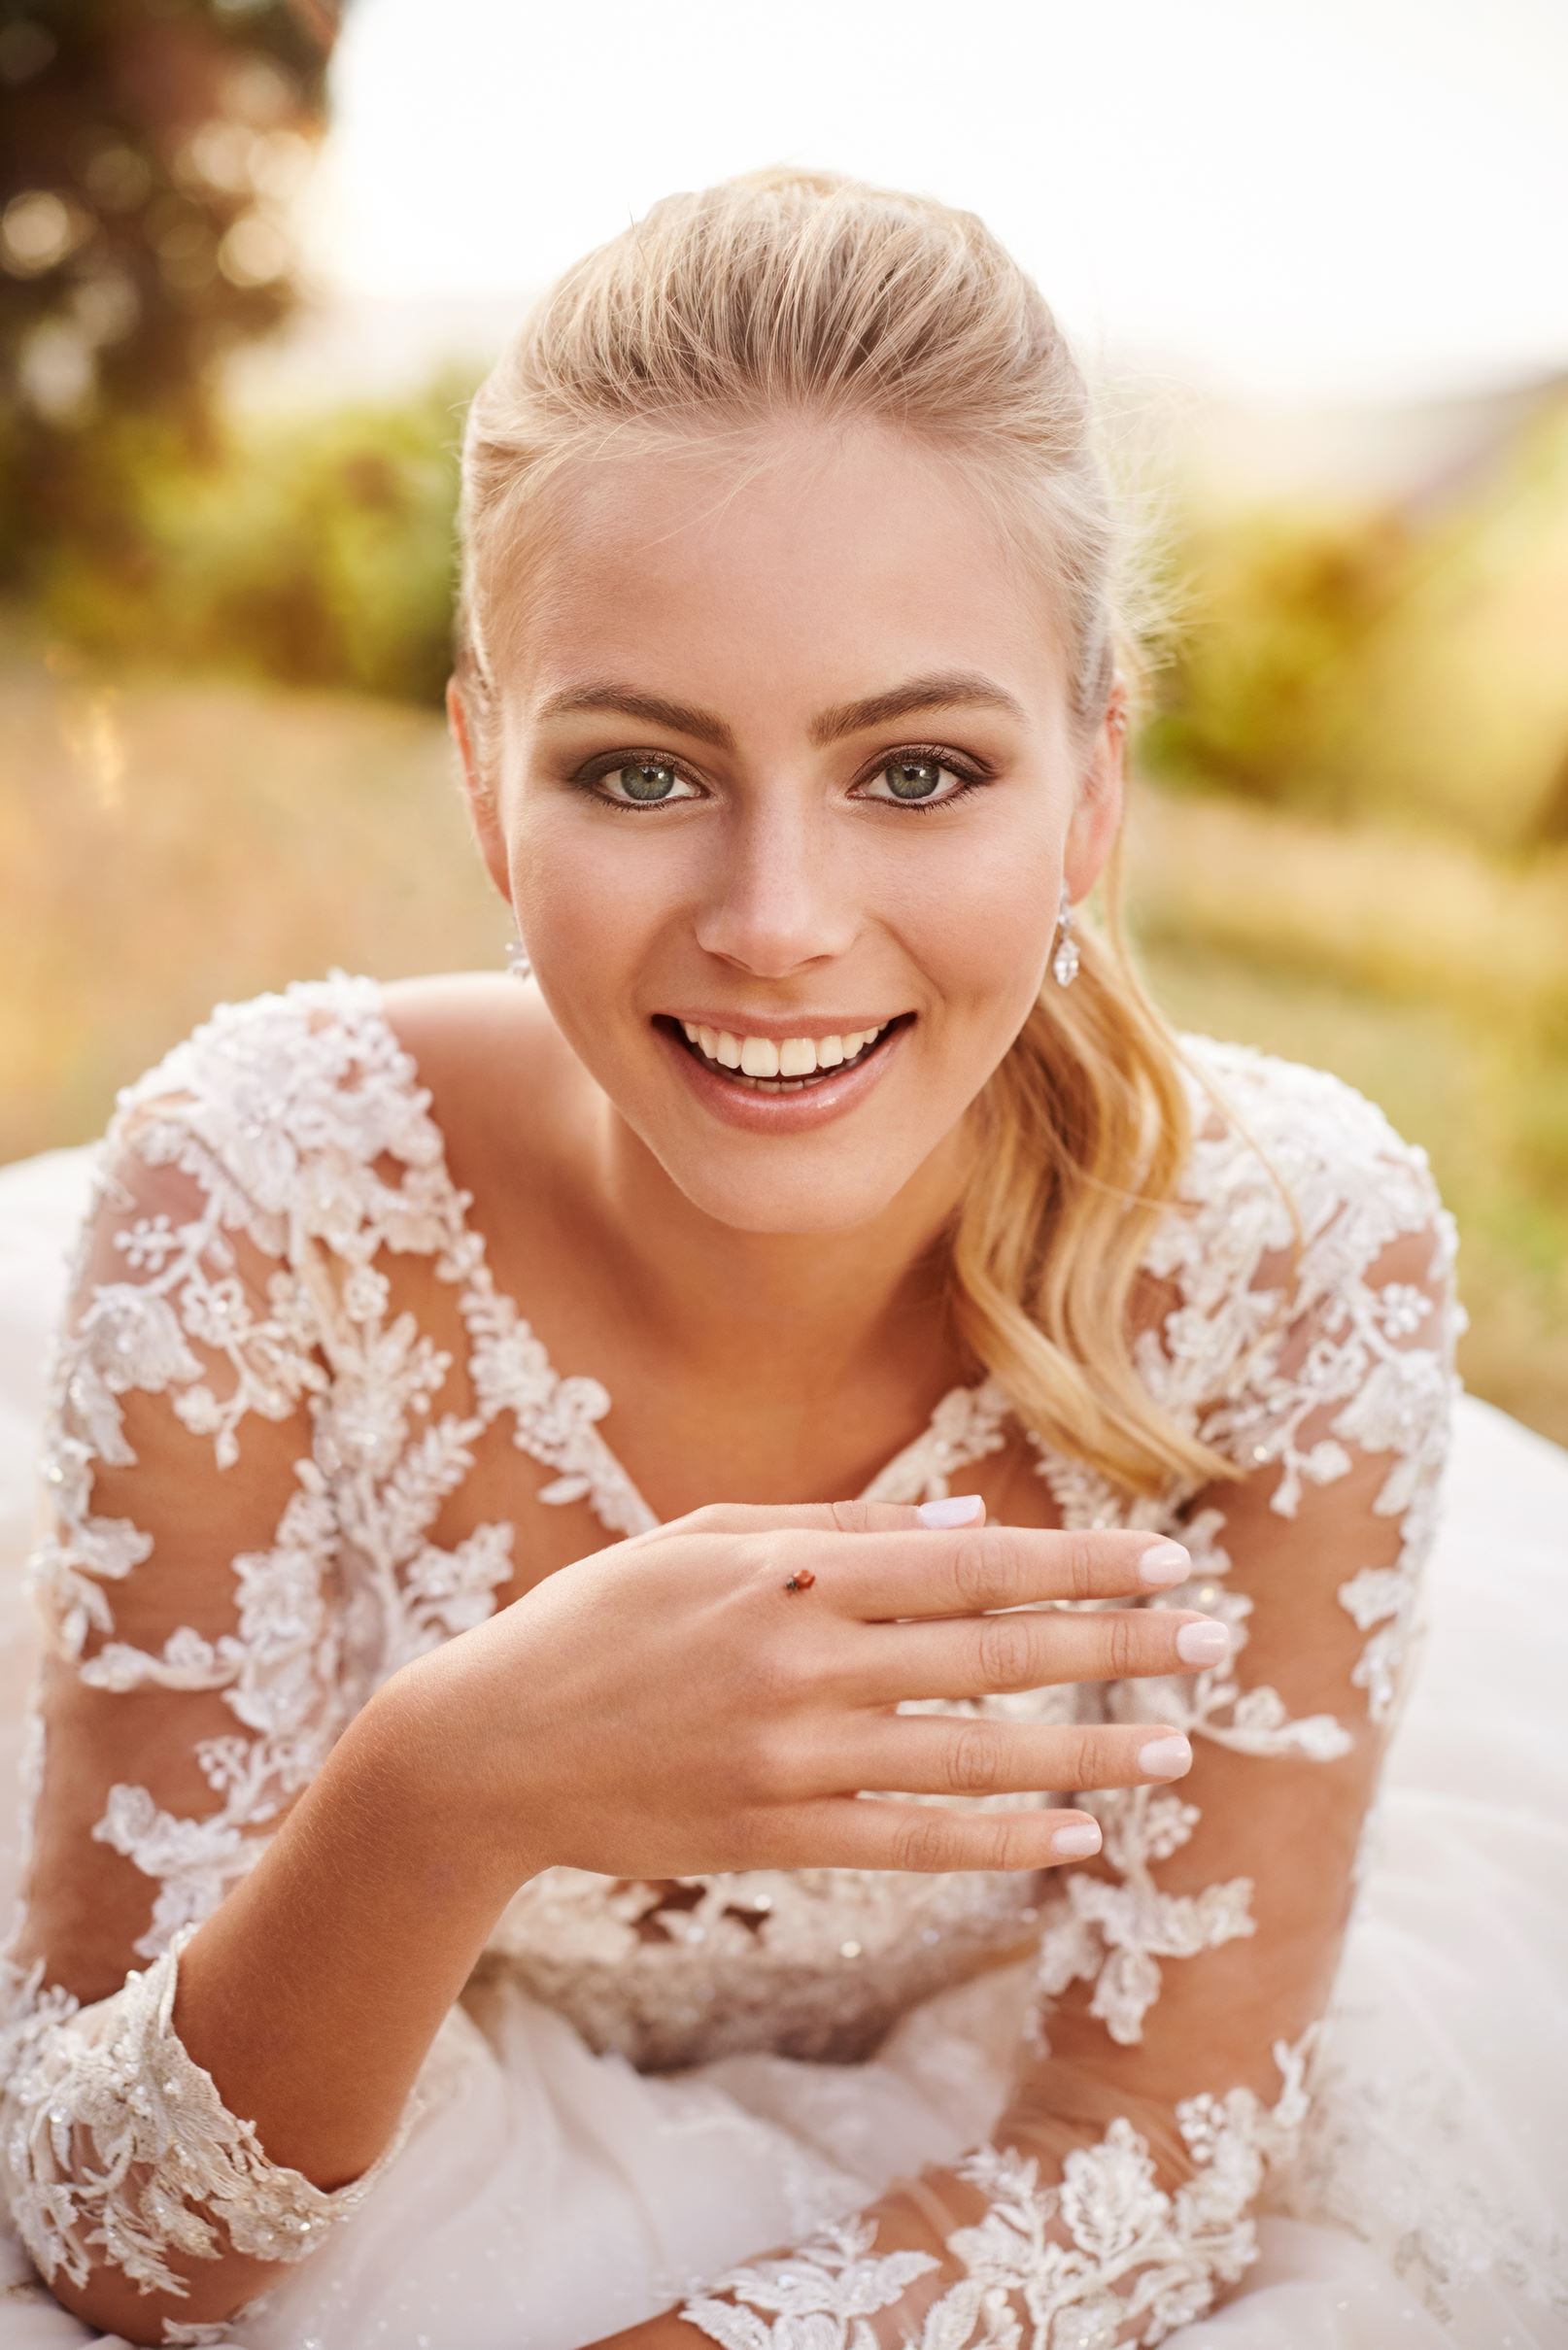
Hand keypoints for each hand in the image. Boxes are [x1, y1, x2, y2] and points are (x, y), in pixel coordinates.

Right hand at [392, 1496, 1218, 1886]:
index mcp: (791, 1573)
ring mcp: (793, 1760)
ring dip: (1086, 1752)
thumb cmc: (595, 1620)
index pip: (971, 1565)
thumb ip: (834, 1529)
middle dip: (1115, 1644)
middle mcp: (805, 1662)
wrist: (486, 1749)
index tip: (1164, 1562)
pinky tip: (1075, 1837)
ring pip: (975, 1757)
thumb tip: (966, 1527)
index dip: (1077, 1564)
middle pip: (995, 1653)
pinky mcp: (776, 1838)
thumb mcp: (702, 1537)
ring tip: (1176, 1747)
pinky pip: (915, 1844)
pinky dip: (1002, 1841)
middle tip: (1213, 1641)